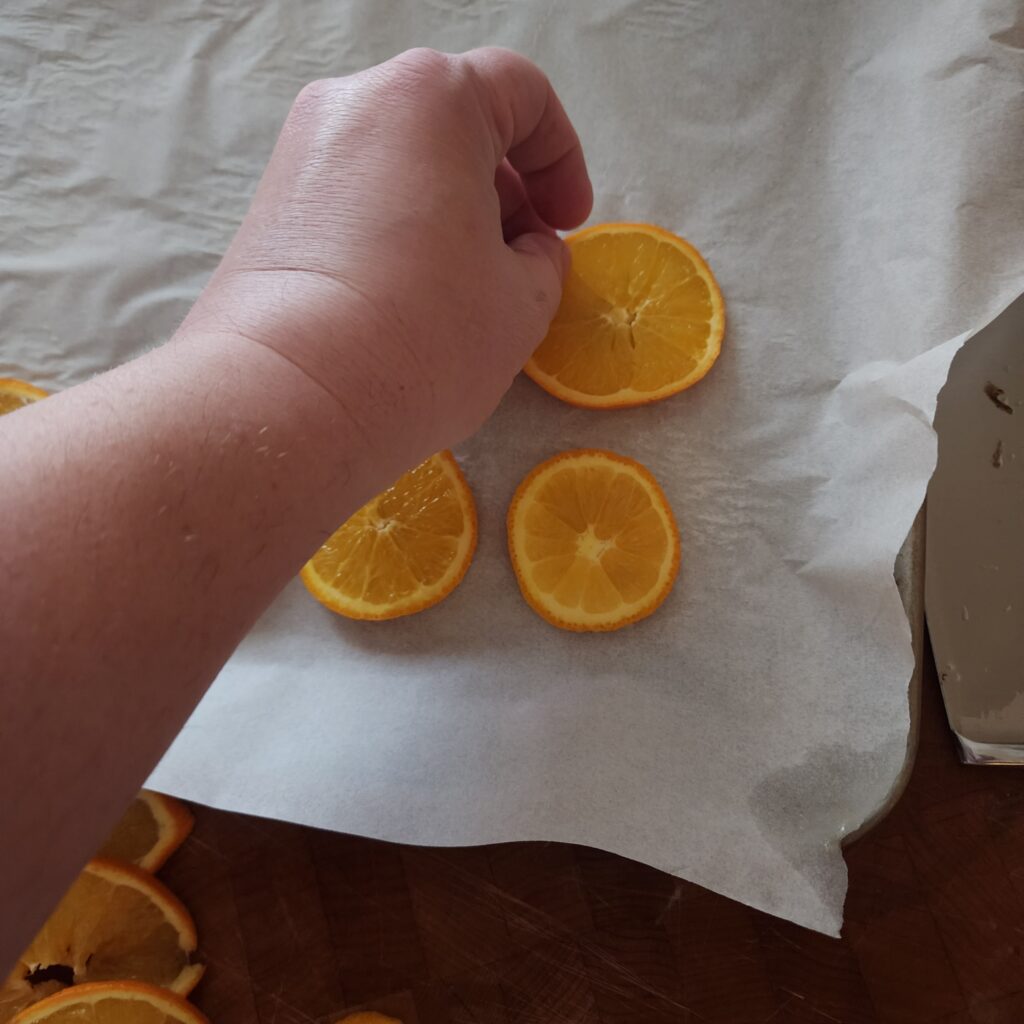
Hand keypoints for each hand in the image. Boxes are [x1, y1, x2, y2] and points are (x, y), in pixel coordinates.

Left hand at [182, 47, 591, 471]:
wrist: (286, 400)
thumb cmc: (423, 339)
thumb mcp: (522, 303)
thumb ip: (543, 259)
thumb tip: (527, 249)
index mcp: (431, 98)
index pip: (521, 93)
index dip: (563, 157)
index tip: (569, 222)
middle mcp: (357, 102)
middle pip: (457, 123)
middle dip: (506, 187)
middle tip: (523, 259)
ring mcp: (301, 152)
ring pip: (405, 162)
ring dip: (453, 212)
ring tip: (469, 289)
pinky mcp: (270, 206)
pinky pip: (359, 198)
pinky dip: (400, 230)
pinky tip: (412, 301)